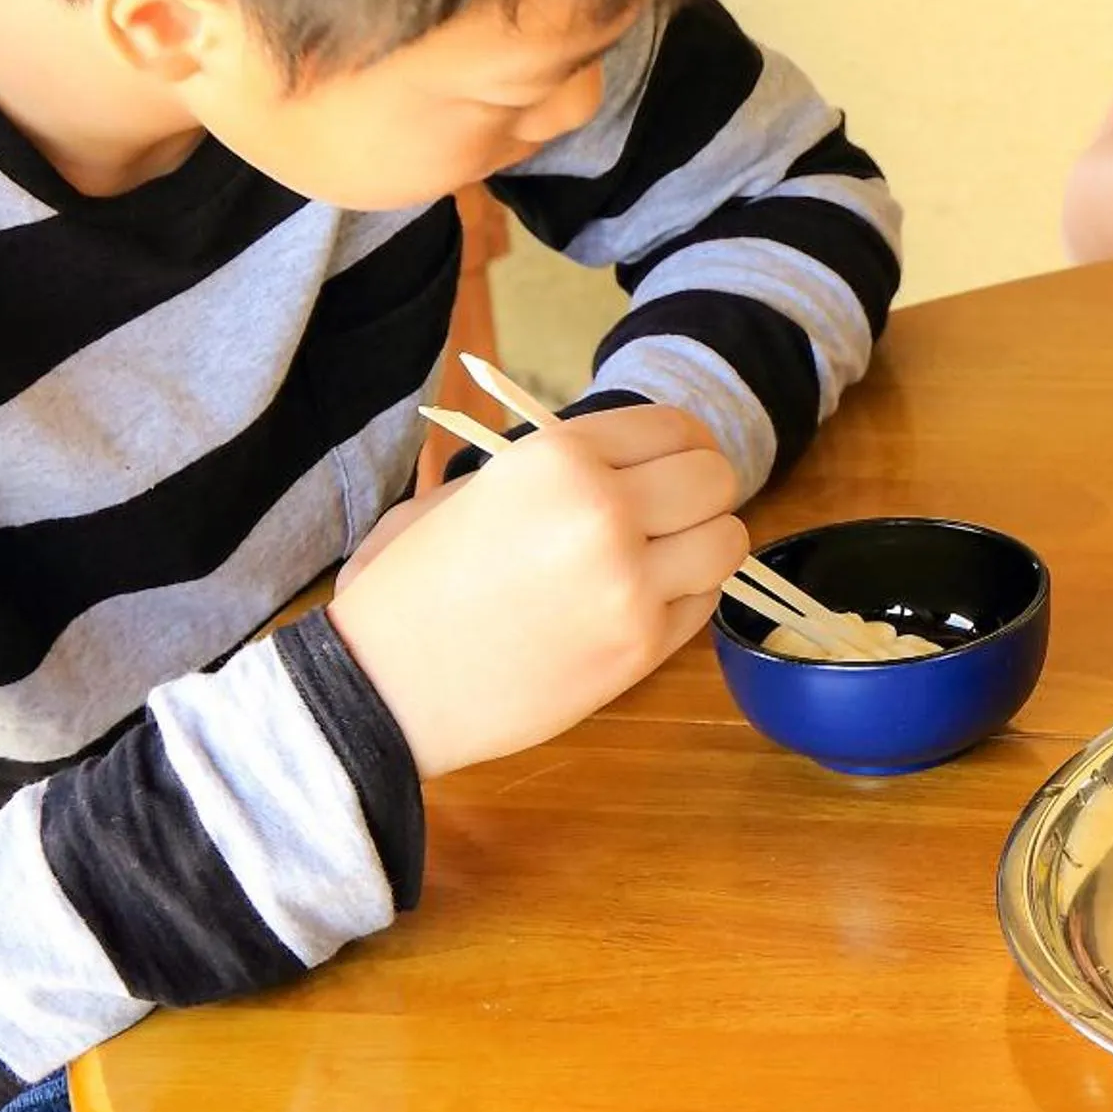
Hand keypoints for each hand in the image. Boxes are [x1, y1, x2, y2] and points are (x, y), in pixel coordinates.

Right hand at [328, 405, 744, 777]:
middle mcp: (605, 510)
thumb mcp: (473, 490)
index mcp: (558, 458)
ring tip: (664, 559)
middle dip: (701, 491)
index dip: (682, 443)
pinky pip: (705, 602)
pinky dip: (686, 598)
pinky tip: (641, 602)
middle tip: (674, 512)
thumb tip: (631, 463)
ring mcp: (630, 583)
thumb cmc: (413, 584)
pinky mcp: (640, 648)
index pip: (672, 426)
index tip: (675, 462)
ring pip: (727, 540)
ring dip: (704, 545)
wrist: (384, 685)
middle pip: (715, 478)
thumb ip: (558, 469)